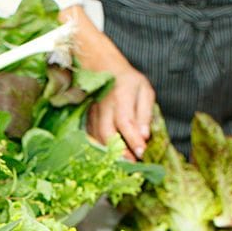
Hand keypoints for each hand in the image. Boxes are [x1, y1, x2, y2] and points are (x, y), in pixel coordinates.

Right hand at [57, 6, 155, 158]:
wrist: (102, 67)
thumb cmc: (128, 81)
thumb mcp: (144, 90)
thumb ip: (145, 113)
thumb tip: (145, 136)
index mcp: (121, 96)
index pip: (126, 121)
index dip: (133, 139)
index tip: (141, 153)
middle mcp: (104, 105)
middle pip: (107, 132)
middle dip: (119, 151)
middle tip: (131, 163)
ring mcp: (92, 112)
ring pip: (97, 137)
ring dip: (109, 152)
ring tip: (122, 162)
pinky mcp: (86, 118)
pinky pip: (90, 136)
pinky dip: (99, 148)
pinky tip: (109, 155)